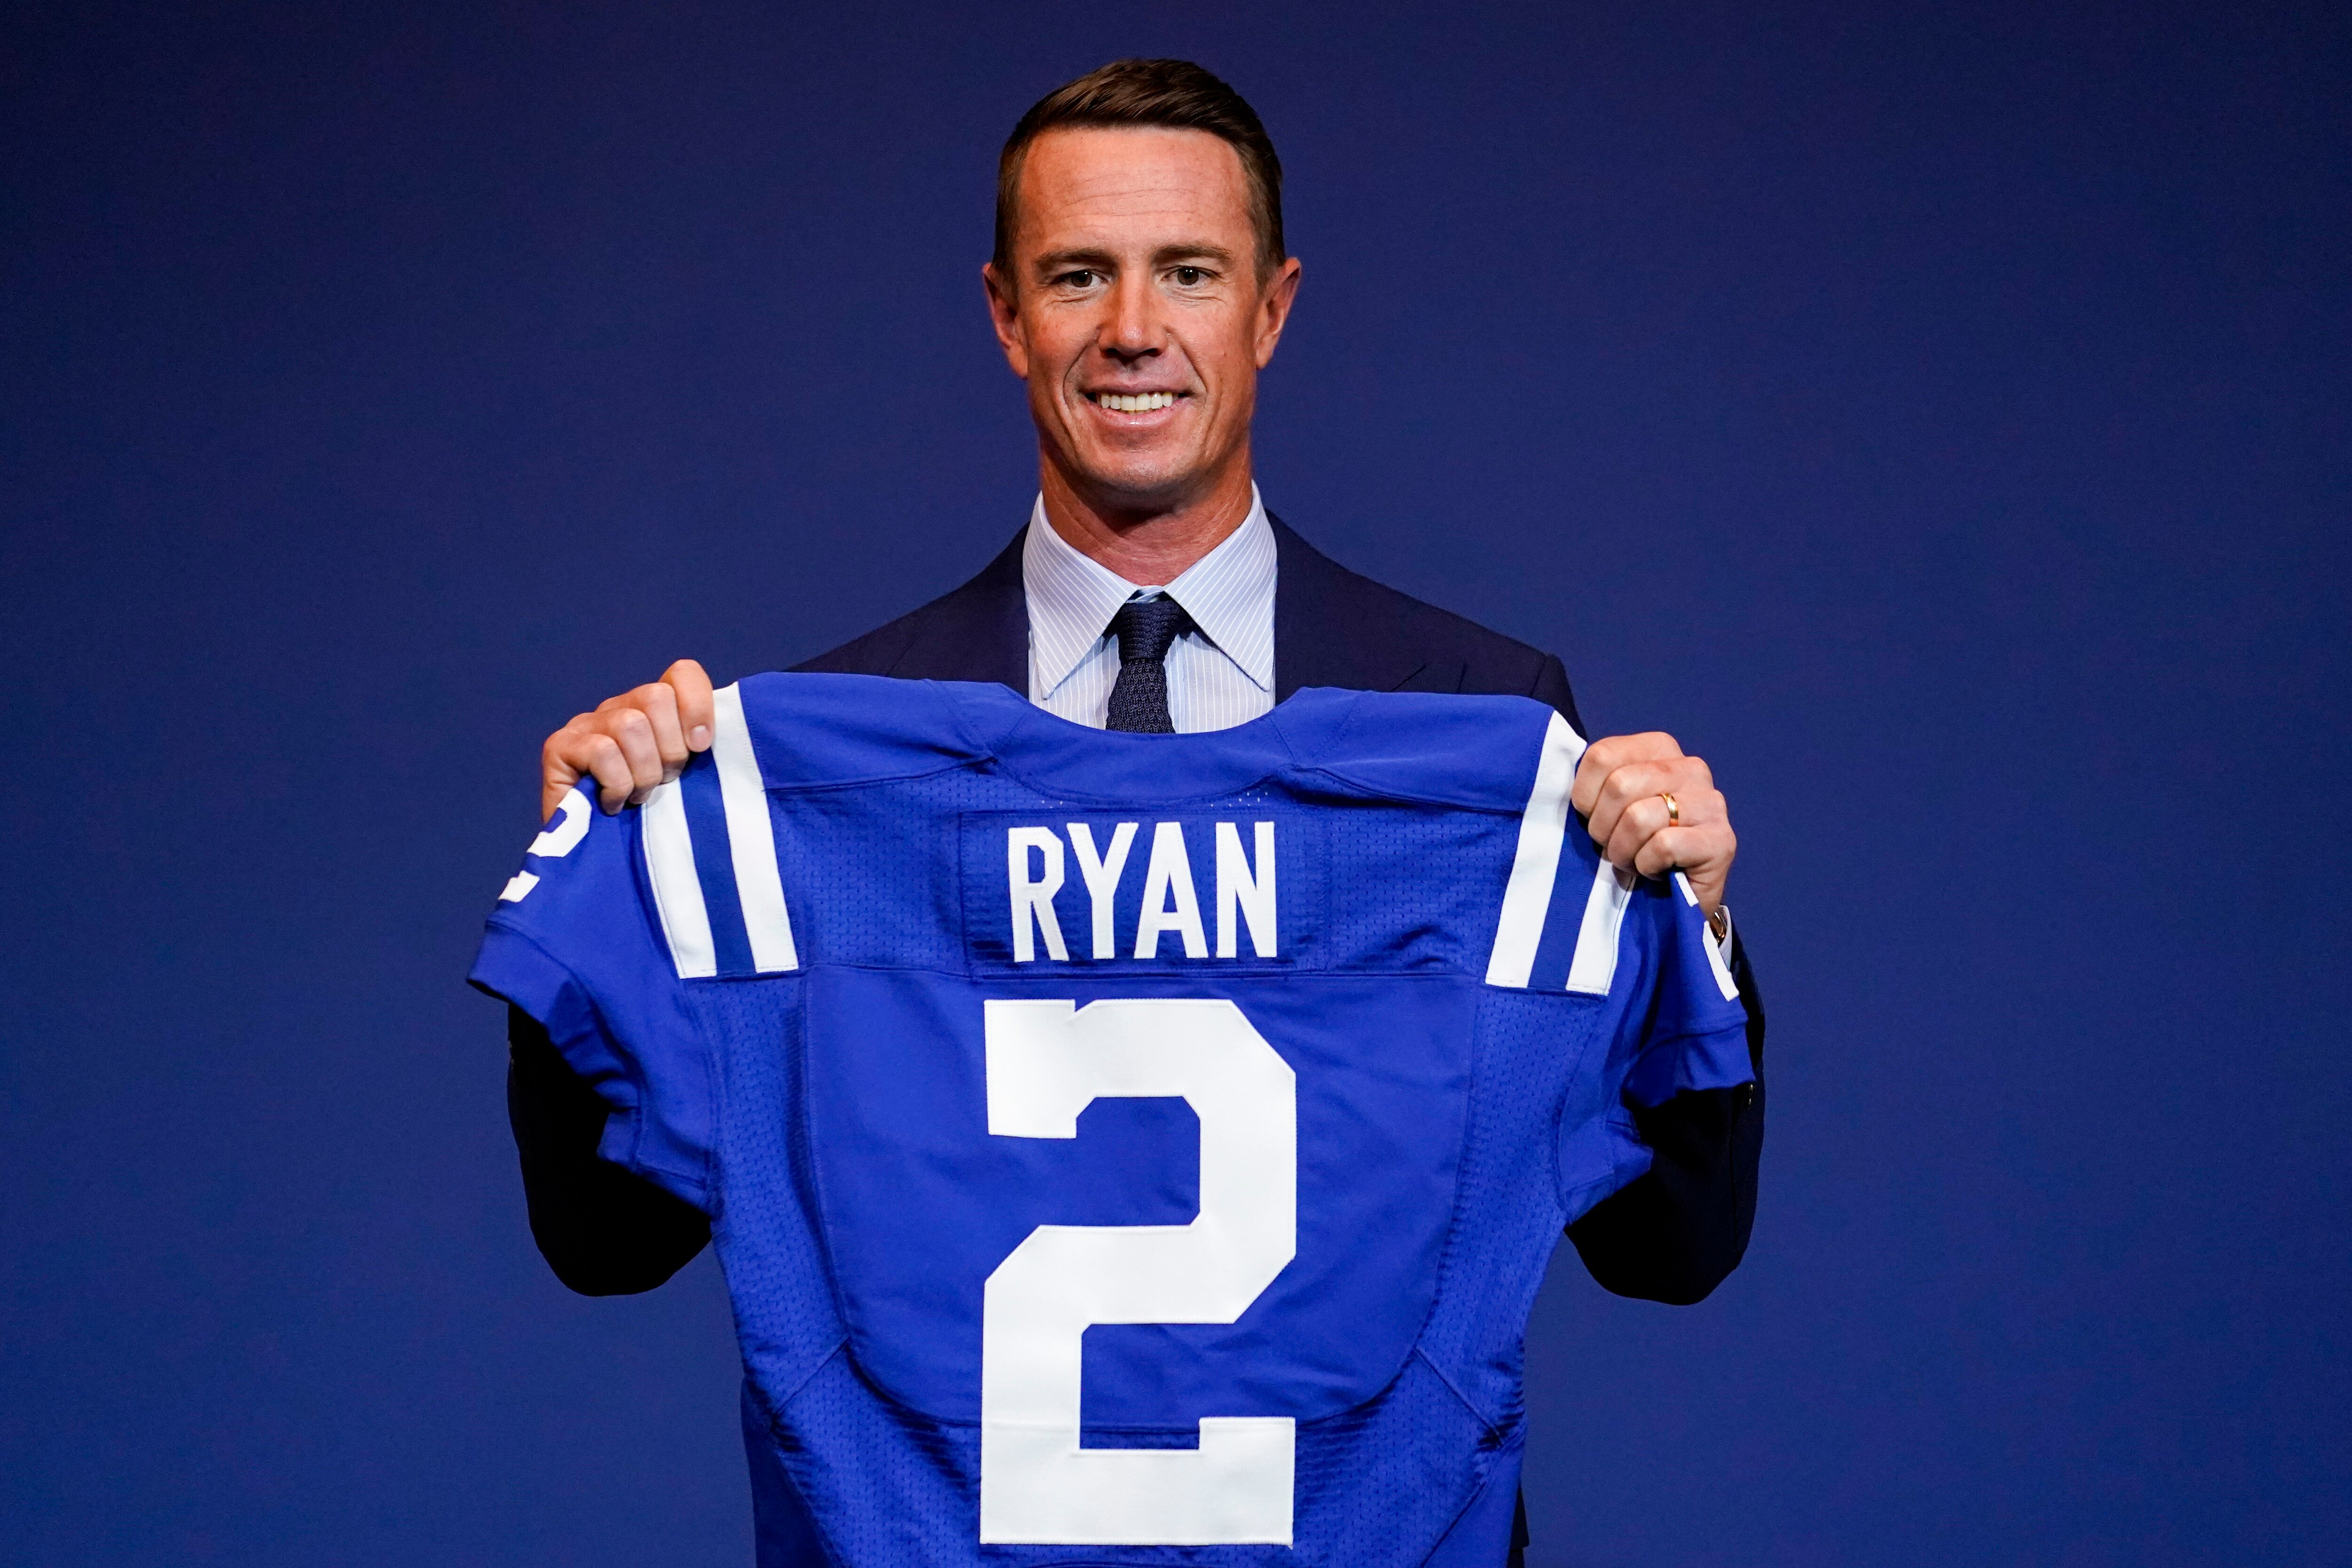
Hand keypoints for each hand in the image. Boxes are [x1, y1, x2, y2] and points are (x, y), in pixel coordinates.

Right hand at [541, 659, 714, 818]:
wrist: (599, 860)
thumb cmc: (652, 819)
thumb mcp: (689, 781)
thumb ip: (701, 750)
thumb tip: (713, 737)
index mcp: (654, 709)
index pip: (681, 673)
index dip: (698, 705)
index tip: (702, 747)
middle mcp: (619, 708)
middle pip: (656, 696)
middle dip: (670, 749)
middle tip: (664, 782)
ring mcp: (586, 724)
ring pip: (631, 725)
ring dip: (644, 772)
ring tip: (639, 796)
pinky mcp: (559, 746)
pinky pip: (602, 751)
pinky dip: (617, 784)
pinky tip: (614, 804)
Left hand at [1571, 732, 1735, 921]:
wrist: (1672, 898)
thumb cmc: (1633, 845)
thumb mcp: (1607, 806)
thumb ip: (1595, 782)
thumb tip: (1561, 772)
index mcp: (1659, 748)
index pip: (1602, 756)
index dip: (1585, 797)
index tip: (1593, 818)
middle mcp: (1690, 768)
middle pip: (1619, 785)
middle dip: (1604, 828)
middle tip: (1614, 846)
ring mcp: (1711, 802)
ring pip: (1639, 817)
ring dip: (1625, 851)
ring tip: (1634, 859)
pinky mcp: (1722, 840)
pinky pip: (1663, 846)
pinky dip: (1647, 866)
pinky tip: (1657, 871)